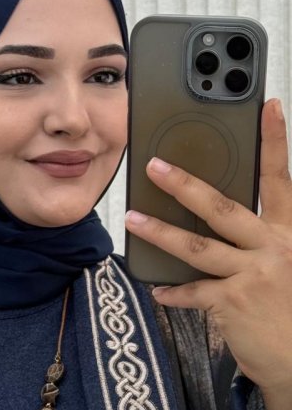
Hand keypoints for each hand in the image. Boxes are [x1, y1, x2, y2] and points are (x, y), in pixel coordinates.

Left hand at [125, 98, 291, 409]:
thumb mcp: (288, 265)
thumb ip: (263, 241)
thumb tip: (225, 225)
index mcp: (288, 233)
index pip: (281, 179)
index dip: (274, 142)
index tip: (267, 107)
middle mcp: (273, 248)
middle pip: (224, 207)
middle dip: (186, 185)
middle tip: (155, 166)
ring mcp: (252, 274)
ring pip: (198, 247)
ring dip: (161, 232)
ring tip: (132, 220)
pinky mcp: (232, 302)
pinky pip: (192, 292)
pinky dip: (173, 291)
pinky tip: (158, 289)